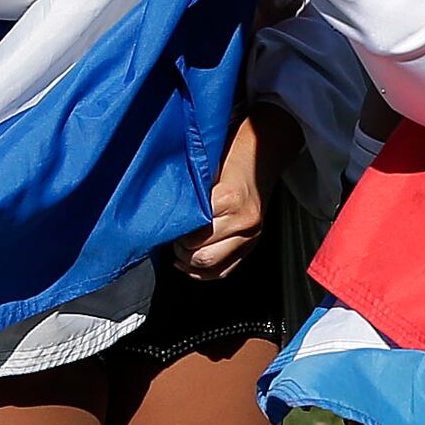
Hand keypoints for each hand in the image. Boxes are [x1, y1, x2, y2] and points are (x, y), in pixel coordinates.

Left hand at [173, 113, 265, 279]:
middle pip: (201, 254)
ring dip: (189, 261)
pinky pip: (224, 271)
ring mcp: (251, 236)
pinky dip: (204, 272)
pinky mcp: (252, 245)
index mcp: (230, 199)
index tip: (164, 223)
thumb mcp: (206, 165)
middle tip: (170, 235)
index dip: (173, 231)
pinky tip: (189, 263)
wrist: (263, 152)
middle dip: (180, 249)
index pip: (192, 231)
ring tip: (179, 247)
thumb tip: (162, 214)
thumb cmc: (231, 153)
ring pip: (211, 266)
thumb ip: (188, 192)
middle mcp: (244, 222)